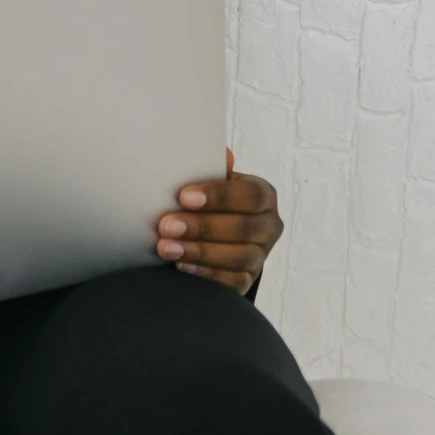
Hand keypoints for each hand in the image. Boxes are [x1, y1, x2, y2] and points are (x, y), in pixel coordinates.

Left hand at [154, 151, 282, 294]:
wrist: (215, 236)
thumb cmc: (210, 202)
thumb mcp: (211, 182)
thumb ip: (213, 168)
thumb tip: (224, 154)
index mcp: (263, 194)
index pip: (249, 194)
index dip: (218, 196)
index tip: (183, 197)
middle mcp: (269, 225)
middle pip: (243, 228)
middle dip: (202, 227)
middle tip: (166, 226)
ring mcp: (261, 255)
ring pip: (238, 256)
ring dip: (199, 251)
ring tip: (167, 248)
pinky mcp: (248, 279)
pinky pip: (232, 280)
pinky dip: (205, 272)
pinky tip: (181, 264)